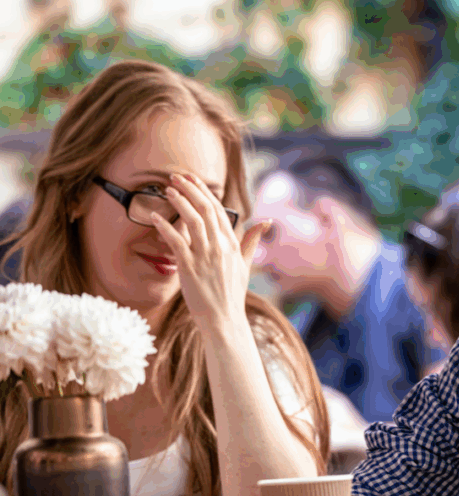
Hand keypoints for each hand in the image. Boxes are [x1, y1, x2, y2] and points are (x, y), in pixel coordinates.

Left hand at [151, 173, 266, 327]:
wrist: (224, 318)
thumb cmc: (232, 293)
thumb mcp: (246, 264)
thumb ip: (253, 240)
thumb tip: (268, 221)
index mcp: (233, 244)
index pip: (219, 210)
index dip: (204, 192)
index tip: (192, 179)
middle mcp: (220, 246)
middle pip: (205, 209)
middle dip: (190, 189)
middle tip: (175, 177)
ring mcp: (205, 256)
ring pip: (192, 221)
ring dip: (179, 202)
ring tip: (167, 189)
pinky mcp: (189, 267)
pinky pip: (176, 241)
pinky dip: (164, 227)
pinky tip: (154, 216)